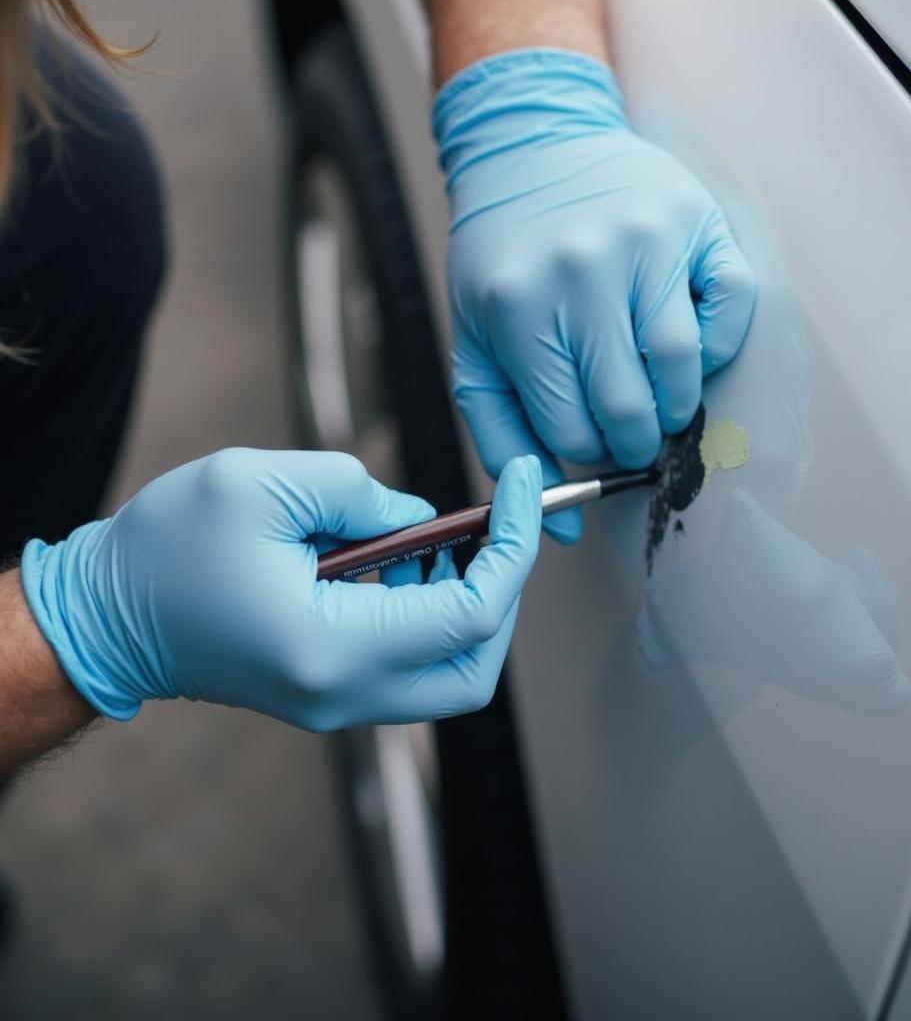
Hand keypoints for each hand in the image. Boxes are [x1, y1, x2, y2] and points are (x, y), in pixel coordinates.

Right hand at [20, 450, 541, 729]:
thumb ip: (360, 493)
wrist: (107, 617)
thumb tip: (422, 521)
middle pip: (474, 669)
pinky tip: (398, 565)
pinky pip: (409, 667)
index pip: (470, 614)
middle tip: (493, 531)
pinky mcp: (330, 694)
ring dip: (464, 603)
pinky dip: (428, 616)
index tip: (525, 489)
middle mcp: (342, 693)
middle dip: (503, 594)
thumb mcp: (259, 483)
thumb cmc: (166, 549)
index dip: (513, 547)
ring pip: (448, 675)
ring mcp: (337, 704)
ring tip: (426, 541)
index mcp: (330, 646)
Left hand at [434, 49, 755, 541]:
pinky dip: (720, 344)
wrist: (531, 153)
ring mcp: (646, 242)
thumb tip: (560, 522)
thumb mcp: (476, 349)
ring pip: (684, 367)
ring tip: (658, 397)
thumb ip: (506, 440)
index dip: (587, 451)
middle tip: (630, 432)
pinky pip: (734, 307)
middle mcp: (583, 272)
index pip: (573, 429)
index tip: (594, 441)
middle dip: (634, 441)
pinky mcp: (697, 221)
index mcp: (520, 310)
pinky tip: (687, 344)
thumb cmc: (503, 264)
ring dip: (677, 405)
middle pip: (631, 408)